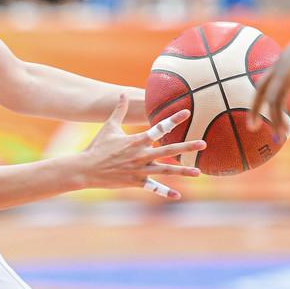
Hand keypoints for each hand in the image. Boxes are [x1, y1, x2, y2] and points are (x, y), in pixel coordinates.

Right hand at [81, 95, 205, 199]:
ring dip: (182, 171)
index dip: (174, 119)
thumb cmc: (96, 147)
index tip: (188, 113)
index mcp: (137, 141)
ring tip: (198, 172)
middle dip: (187, 147)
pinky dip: (165, 192)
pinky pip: (153, 188)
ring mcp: (139, 170)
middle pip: (168, 150)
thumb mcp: (109, 127)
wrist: (85, 169)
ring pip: (165, 171)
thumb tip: (122, 93)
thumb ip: (119, 110)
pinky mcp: (135, 182)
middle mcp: (141, 155)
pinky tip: (178, 194)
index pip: (159, 128)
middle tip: (204, 143)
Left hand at [249, 30, 289, 136]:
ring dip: (273, 121)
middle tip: (252, 127)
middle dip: (255, 108)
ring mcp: (281, 71)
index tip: (263, 104)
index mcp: (284, 60)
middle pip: (261, 89)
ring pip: (270, 100)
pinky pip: (278, 101)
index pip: (269, 78)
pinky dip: (278, 118)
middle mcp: (279, 66)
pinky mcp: (287, 77)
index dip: (265, 92)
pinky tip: (284, 130)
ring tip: (278, 137)